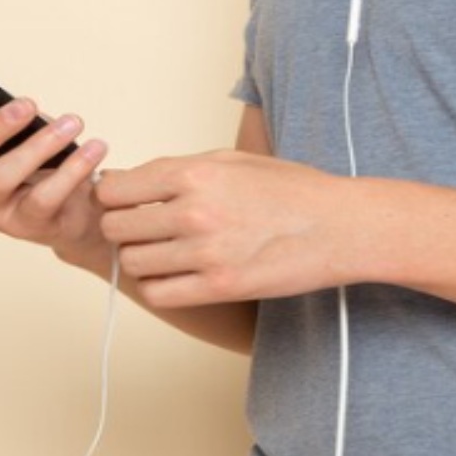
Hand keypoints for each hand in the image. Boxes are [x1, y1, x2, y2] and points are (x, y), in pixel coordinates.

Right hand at [0, 65, 110, 262]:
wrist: (76, 208)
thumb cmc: (38, 159)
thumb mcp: (20, 131)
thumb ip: (9, 116)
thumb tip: (22, 106)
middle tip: (27, 104)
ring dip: (39, 146)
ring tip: (73, 124)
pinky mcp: (21, 227)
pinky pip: (42, 198)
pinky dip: (71, 171)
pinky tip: (94, 150)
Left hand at [95, 150, 356, 307]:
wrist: (341, 226)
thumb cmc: (292, 189)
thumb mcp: (235, 161)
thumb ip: (180, 170)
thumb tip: (128, 182)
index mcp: (194, 174)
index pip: (115, 190)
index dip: (114, 197)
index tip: (127, 203)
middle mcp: (194, 212)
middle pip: (116, 227)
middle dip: (124, 228)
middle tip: (146, 230)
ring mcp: (206, 253)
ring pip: (133, 262)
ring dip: (142, 259)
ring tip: (167, 252)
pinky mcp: (220, 288)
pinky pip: (158, 294)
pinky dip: (160, 287)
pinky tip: (179, 276)